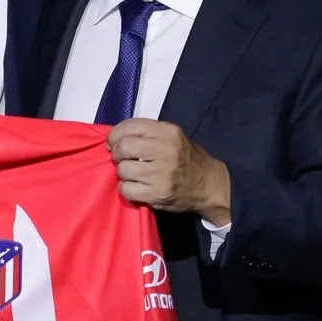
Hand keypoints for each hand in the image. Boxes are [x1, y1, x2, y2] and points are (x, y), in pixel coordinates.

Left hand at [108, 118, 230, 224]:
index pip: (130, 126)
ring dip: (123, 173)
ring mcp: (161, 174)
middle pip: (123, 147)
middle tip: (123, 159)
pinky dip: (127, 190)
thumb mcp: (172, 137)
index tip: (113, 143)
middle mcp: (166, 150)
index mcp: (168, 132)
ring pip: (123, 170)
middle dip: (117, 154)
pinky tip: (136, 187)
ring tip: (133, 175)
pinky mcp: (157, 194)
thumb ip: (146, 134)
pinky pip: (126, 190)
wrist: (209, 185)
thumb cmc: (186, 159)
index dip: (114, 135)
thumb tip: (112, 140)